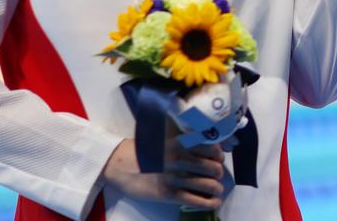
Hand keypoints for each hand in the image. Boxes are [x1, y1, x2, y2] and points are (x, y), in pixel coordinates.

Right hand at [101, 137, 225, 209]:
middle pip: (214, 169)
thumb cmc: (141, 148)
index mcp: (182, 143)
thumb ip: (183, 134)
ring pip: (209, 185)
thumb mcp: (164, 133)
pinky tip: (214, 202)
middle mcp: (182, 160)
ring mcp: (176, 178)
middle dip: (218, 173)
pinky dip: (209, 203)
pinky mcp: (169, 194)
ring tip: (217, 190)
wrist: (118, 163)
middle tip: (216, 175)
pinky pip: (196, 201)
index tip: (218, 159)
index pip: (213, 150)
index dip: (219, 156)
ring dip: (217, 189)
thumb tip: (203, 136)